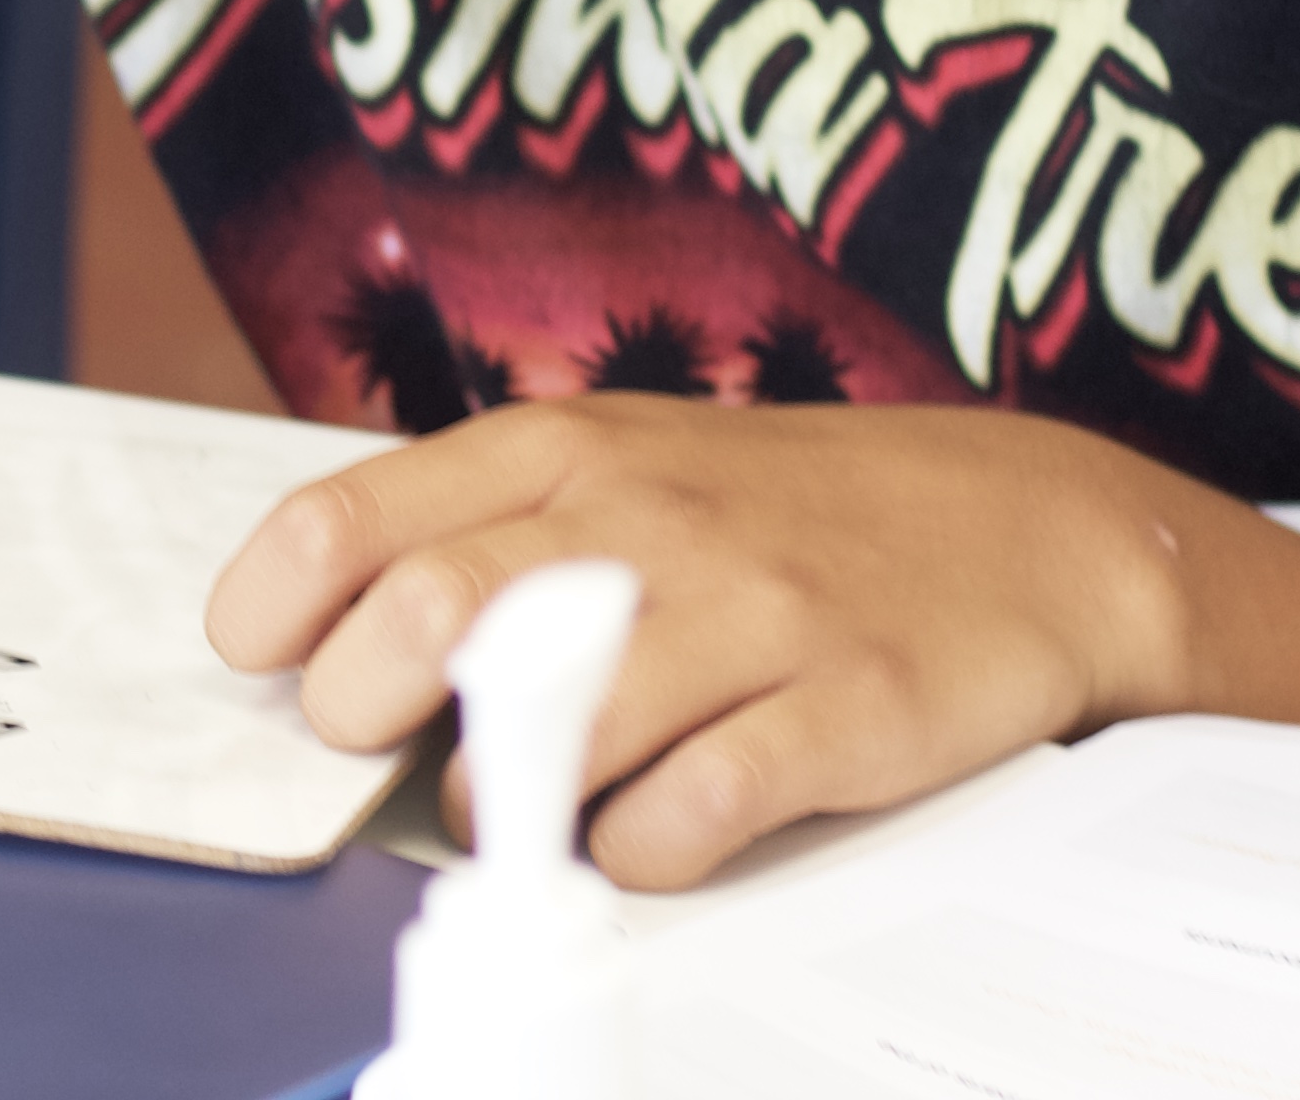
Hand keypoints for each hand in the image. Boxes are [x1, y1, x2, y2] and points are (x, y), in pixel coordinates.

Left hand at [206, 396, 1195, 887]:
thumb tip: (327, 639)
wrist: (1032, 526)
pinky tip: (651, 833)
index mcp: (564, 450)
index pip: (352, 517)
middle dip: (362, 709)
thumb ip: (485, 531)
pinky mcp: (842, 708)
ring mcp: (747, 610)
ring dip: (503, 796)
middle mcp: (641, 518)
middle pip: (426, 617)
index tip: (267, 663)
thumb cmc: (785, 513)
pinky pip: (695, 807)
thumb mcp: (626, 467)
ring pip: (551, 721)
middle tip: (384, 749)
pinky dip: (643, 850)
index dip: (276, 608)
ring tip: (524, 801)